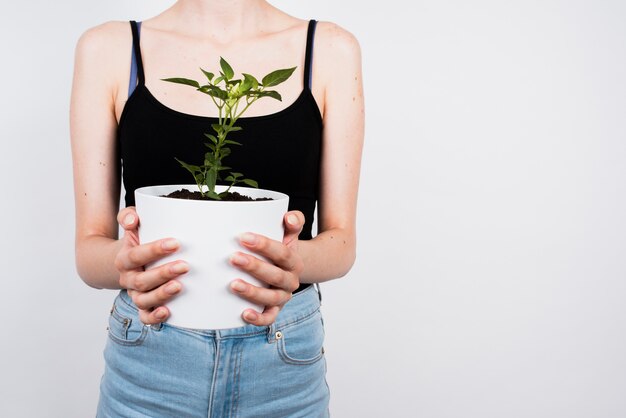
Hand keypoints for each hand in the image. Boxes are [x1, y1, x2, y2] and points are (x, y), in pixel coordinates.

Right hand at [113, 207, 188, 323]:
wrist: (126, 263)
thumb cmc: (137, 241)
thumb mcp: (132, 225)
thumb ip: (129, 216)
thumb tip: (133, 220)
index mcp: (124, 259)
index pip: (136, 255)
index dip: (154, 250)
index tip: (175, 243)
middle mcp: (128, 279)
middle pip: (142, 280)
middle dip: (163, 273)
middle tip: (185, 265)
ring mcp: (135, 294)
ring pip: (143, 300)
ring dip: (161, 294)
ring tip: (179, 286)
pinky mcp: (143, 306)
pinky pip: (145, 316)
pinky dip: (154, 317)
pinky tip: (167, 312)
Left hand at [229, 210, 304, 325]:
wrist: (288, 270)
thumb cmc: (281, 249)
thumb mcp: (289, 234)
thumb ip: (293, 222)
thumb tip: (289, 217)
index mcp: (294, 261)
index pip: (282, 252)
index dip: (264, 245)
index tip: (244, 237)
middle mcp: (291, 280)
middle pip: (275, 275)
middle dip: (254, 266)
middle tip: (233, 258)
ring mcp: (283, 297)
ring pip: (271, 298)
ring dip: (253, 292)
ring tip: (233, 284)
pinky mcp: (274, 310)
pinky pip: (269, 318)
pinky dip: (258, 319)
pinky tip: (244, 313)